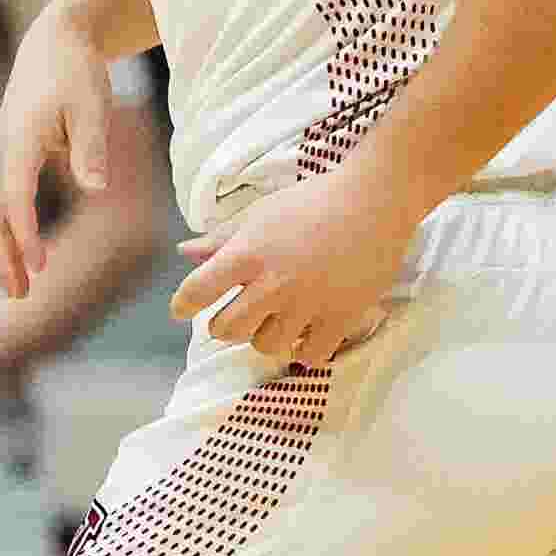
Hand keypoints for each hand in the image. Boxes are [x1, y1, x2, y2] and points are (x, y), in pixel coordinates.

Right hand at [0, 4, 125, 298]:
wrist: (54, 41)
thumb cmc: (76, 73)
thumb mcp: (91, 105)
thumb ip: (91, 148)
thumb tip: (96, 189)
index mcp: (21, 139)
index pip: (18, 196)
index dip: (27, 233)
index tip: (41, 266)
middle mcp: (4, 150)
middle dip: (5, 255)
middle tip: (20, 296)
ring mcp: (2, 154)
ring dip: (4, 249)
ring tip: (19, 288)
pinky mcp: (10, 157)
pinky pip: (3, 201)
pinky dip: (9, 231)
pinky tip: (24, 253)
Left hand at [170, 163, 411, 370]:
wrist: (374, 201)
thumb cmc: (313, 200)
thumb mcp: (261, 212)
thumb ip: (222, 237)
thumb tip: (184, 253)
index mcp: (248, 254)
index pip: (197, 290)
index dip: (183, 304)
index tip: (181, 309)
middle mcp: (272, 284)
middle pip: (226, 329)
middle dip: (224, 325)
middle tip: (236, 314)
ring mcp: (306, 304)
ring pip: (265, 345)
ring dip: (264, 336)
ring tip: (275, 321)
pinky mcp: (339, 317)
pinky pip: (309, 355)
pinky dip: (303, 350)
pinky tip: (305, 334)